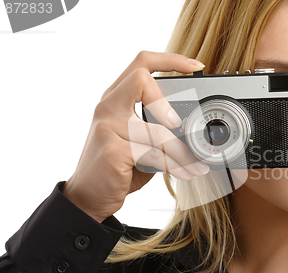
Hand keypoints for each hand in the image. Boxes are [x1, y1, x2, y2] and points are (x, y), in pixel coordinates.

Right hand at [62, 51, 209, 222]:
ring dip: (183, 152)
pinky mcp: (111, 150)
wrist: (88, 196)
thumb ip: (157, 126)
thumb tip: (194, 128)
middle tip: (181, 124)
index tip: (196, 65)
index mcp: (116, 98)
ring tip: (197, 165)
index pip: (141, 63)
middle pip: (141, 80)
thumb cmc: (117, 166)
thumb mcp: (138, 140)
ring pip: (157, 131)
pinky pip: (153, 154)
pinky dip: (174, 166)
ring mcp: (107, 126)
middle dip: (167, 102)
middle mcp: (108, 106)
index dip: (170, 59)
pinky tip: (185, 173)